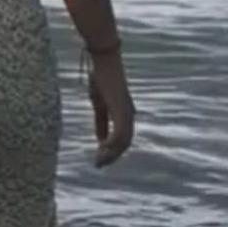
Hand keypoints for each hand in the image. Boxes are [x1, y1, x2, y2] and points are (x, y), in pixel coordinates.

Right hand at [88, 51, 134, 167]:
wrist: (103, 61)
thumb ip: (101, 122)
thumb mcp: (98, 104)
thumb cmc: (100, 79)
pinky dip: (111, 143)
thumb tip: (101, 141)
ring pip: (124, 141)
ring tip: (98, 161)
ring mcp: (126, 112)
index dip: (113, 152)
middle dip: (112, 156)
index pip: (123, 139)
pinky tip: (101, 148)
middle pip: (125, 143)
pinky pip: (119, 133)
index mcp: (124, 113)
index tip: (100, 160)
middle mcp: (129, 114)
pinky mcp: (120, 109)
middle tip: (98, 165)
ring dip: (111, 153)